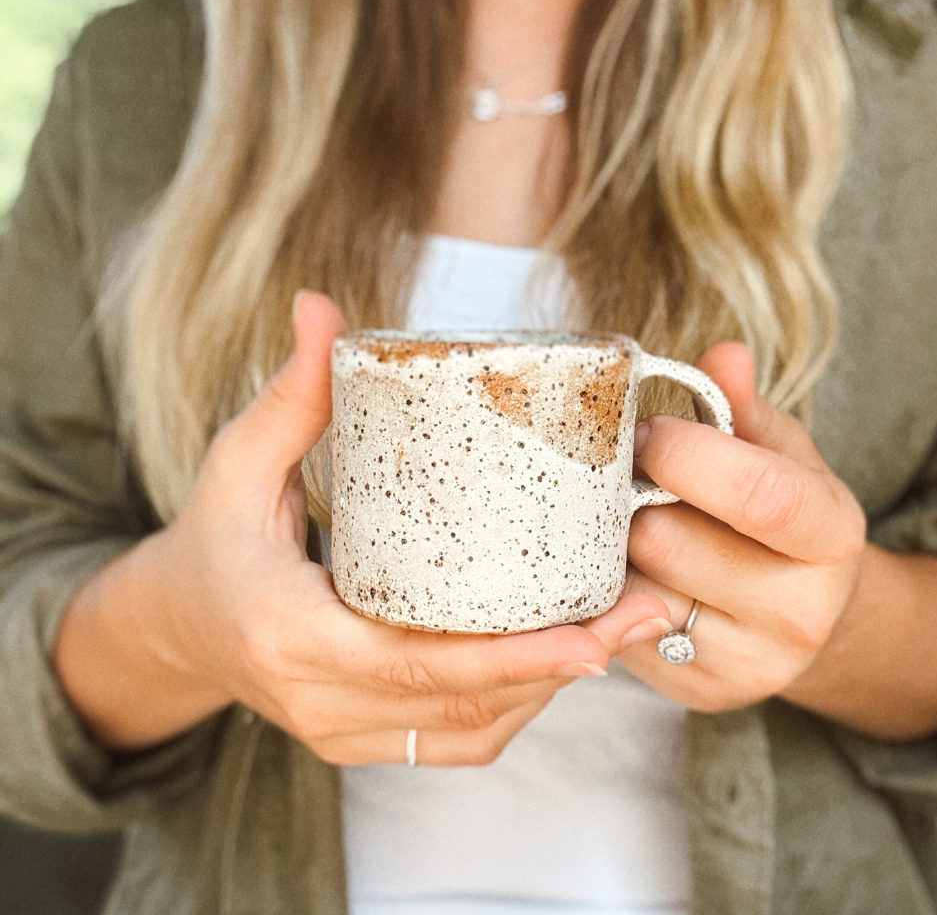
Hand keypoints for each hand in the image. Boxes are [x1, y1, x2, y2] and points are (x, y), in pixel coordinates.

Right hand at [94, 291, 668, 762]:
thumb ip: (293, 393)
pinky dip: (516, 702)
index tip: (593, 636)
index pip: (414, 662)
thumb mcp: (240, 463)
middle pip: (465, 702)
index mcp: (289, 633)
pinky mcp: (362, 740)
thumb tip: (321, 307)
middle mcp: (320, 701)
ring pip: (473, 729)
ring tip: (624, 622)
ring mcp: (343, 733)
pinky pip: (457, 739)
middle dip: (565, 665)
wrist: (179, 625)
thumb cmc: (214, 538)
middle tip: (645, 608)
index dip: (511, 657)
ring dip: (551, 684)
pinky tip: (560, 656)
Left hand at [621, 342, 867, 713]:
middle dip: (631, 499)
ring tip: (633, 525)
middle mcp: (801, 611)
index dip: (686, 453)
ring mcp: (750, 663)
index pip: (759, 494)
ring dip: (614, 547)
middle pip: (669, 541)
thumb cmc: (780, 516)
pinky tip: (634, 572)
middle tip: (628, 479)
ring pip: (632, 588)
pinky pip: (619, 628)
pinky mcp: (699, 691)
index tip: (648, 431)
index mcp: (832, 534)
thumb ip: (745, 406)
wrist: (805, 613)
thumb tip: (722, 353)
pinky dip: (611, 592)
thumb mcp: (779, 453)